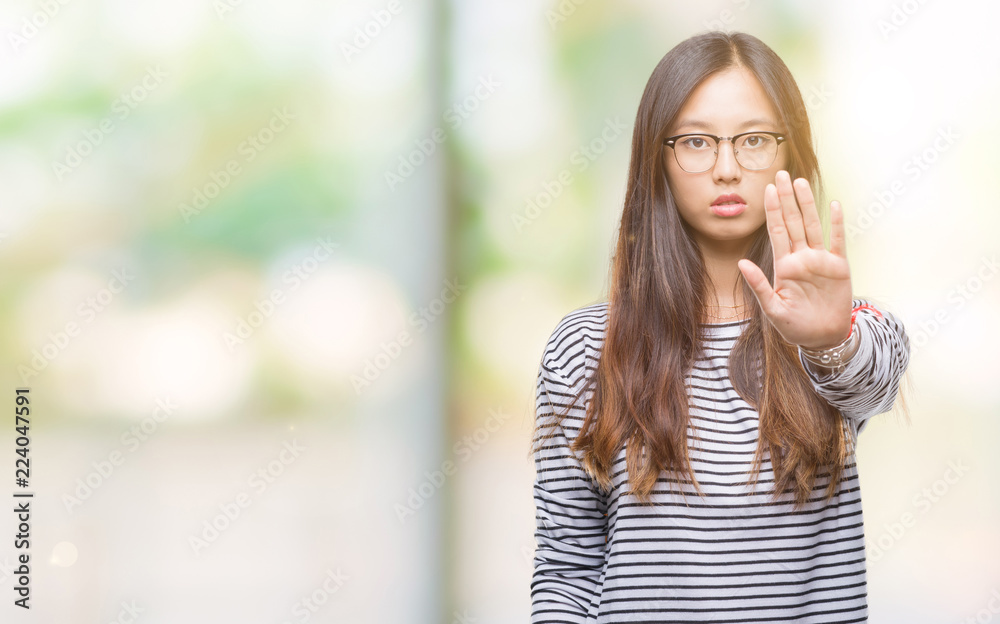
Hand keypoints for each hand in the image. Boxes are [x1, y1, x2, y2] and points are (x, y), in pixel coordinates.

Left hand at [737, 170, 852, 348]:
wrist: (822, 338)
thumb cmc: (794, 325)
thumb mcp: (773, 308)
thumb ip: (758, 285)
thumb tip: (741, 263)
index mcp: (784, 265)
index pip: (776, 231)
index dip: (772, 210)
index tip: (766, 189)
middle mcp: (801, 257)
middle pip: (793, 221)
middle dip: (787, 198)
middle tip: (781, 174)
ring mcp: (820, 260)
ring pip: (813, 225)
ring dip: (807, 204)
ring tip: (801, 182)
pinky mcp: (839, 267)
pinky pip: (838, 240)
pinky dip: (837, 223)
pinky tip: (834, 205)